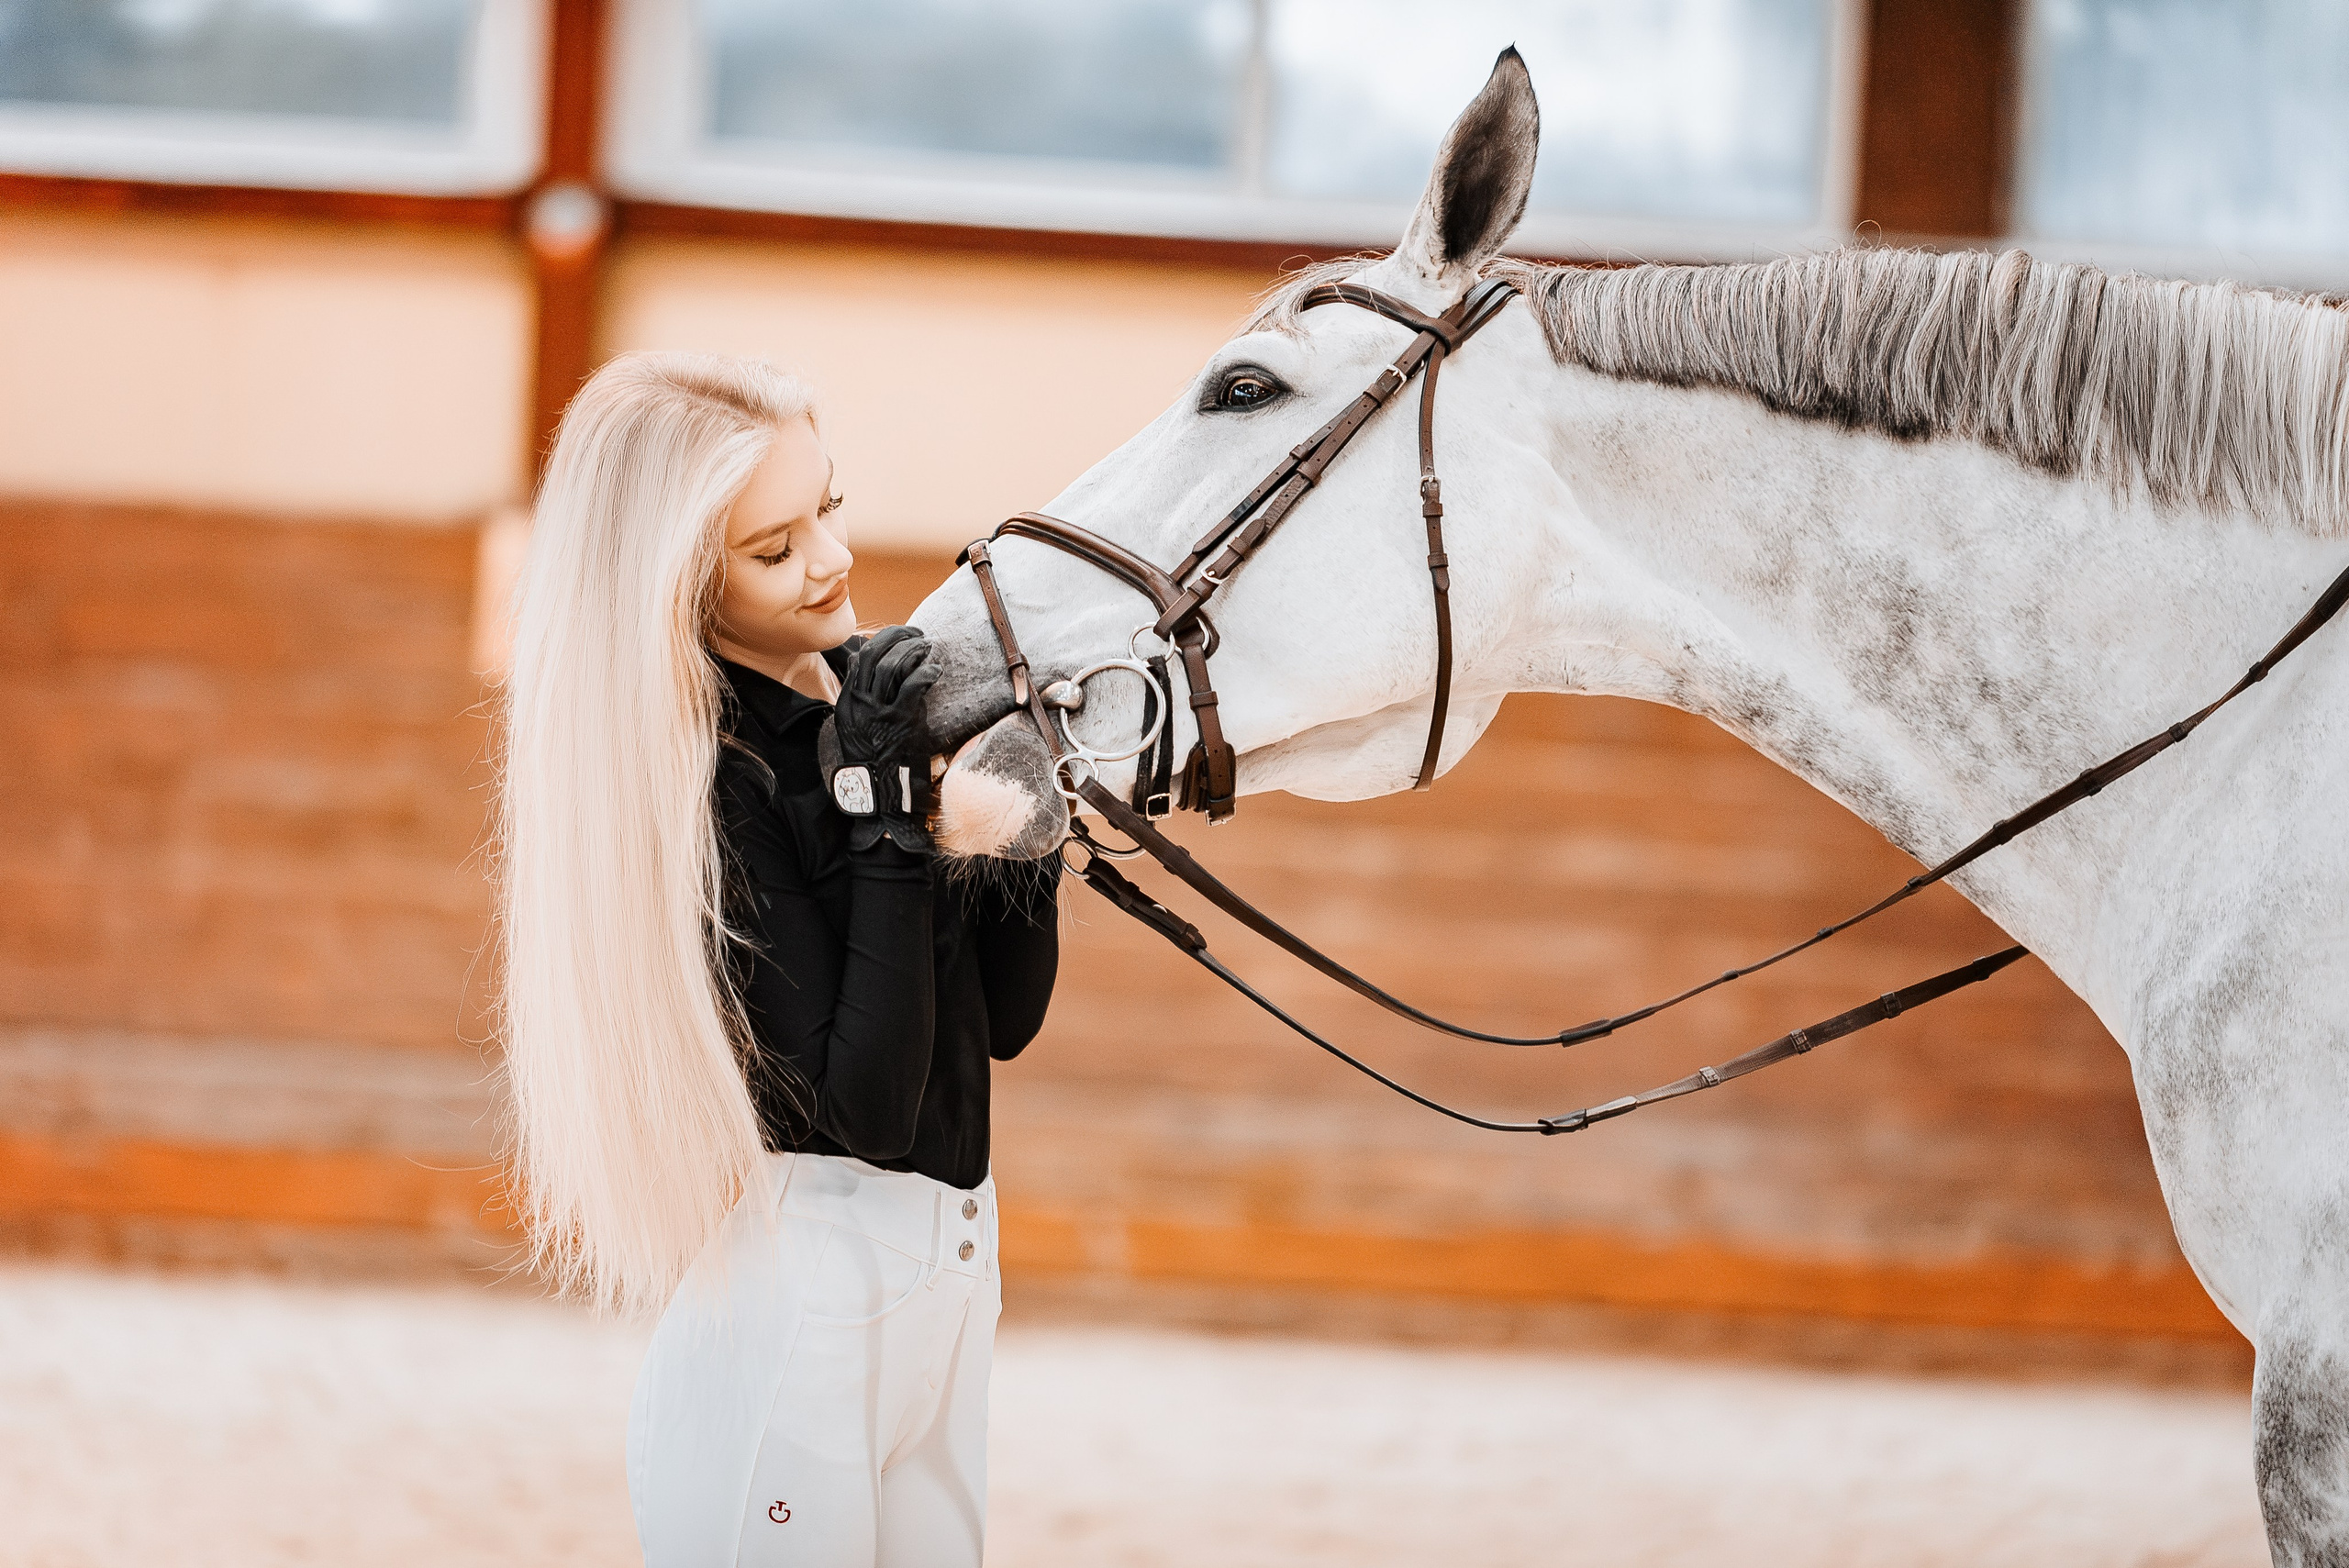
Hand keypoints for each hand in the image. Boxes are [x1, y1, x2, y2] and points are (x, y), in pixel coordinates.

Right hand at [822, 626, 939, 854]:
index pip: (860, 658)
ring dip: (914, 650)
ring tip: (929, 648)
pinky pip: (913, 684)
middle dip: (898, 636)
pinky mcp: (899, 722)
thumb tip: (862, 663)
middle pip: (873, 653)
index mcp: (847, 703)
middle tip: (918, 634)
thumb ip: (862, 698)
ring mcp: (876, 712)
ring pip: (892, 664)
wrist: (881, 795)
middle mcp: (857, 704)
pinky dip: (926, 670)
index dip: (882, 640)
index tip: (901, 636)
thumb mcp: (859, 727)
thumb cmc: (877, 760)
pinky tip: (936, 668)